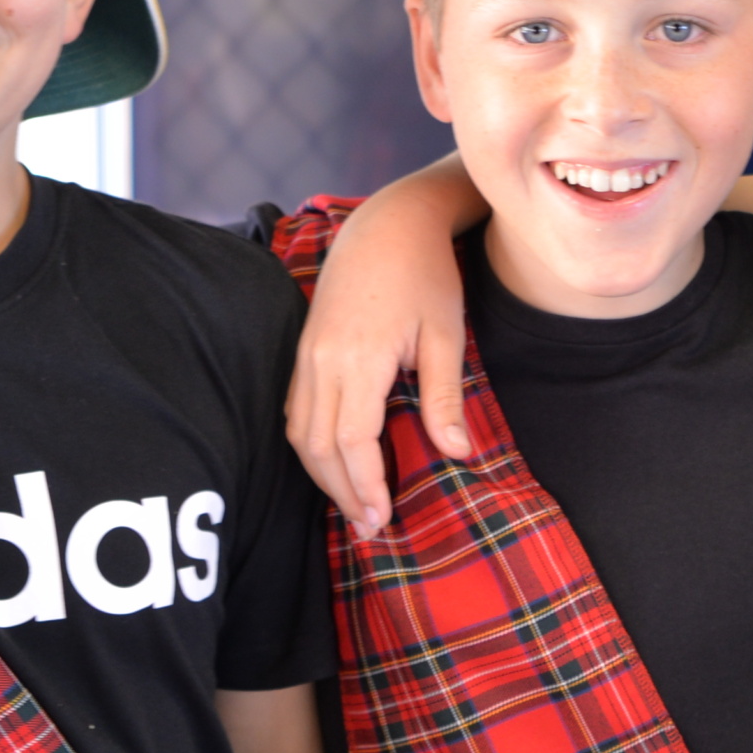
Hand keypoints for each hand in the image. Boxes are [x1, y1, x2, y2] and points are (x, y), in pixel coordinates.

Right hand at [287, 175, 477, 527]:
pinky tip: (334, 465)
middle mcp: (321, 361)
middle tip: (369, 529)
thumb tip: (456, 453)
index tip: (383, 518)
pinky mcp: (303, 349)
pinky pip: (295, 411)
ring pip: (299, 433)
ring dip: (323, 475)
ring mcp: (306, 354)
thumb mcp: (447, 334)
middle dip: (341, 493)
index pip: (350, 442)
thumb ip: (445, 395)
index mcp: (357, 358)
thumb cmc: (425, 274)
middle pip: (317, 446)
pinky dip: (311, 446)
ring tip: (353, 506)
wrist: (389, 222)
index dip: (364, 485)